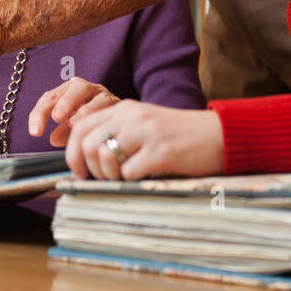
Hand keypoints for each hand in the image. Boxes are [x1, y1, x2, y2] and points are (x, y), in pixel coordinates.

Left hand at [28, 77, 119, 146]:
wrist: (121, 125)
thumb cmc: (91, 126)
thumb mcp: (73, 130)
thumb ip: (63, 132)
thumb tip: (53, 139)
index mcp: (66, 93)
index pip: (49, 98)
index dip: (39, 114)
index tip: (35, 132)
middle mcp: (83, 88)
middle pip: (70, 88)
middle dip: (62, 102)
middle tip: (56, 117)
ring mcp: (99, 92)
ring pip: (87, 91)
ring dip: (79, 107)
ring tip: (73, 123)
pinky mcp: (114, 101)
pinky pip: (105, 103)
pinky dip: (97, 113)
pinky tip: (93, 125)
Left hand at [63, 101, 224, 180]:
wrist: (218, 135)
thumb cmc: (179, 137)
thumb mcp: (143, 126)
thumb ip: (117, 134)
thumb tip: (85, 160)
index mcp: (124, 108)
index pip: (80, 127)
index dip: (72, 153)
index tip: (80, 172)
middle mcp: (131, 116)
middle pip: (86, 143)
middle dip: (88, 169)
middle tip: (101, 181)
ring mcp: (146, 133)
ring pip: (103, 157)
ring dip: (108, 176)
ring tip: (124, 179)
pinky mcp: (161, 152)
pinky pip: (128, 172)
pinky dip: (129, 182)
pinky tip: (143, 178)